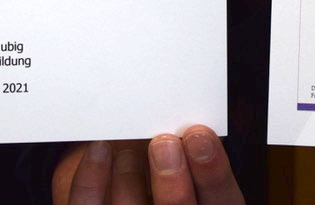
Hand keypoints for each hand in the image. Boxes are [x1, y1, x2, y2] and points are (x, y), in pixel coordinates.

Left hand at [52, 126, 243, 204]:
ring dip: (130, 171)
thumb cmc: (163, 174)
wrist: (127, 192)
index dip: (213, 172)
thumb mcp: (190, 166)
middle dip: (172, 177)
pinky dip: (92, 177)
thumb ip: (190, 151)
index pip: (222, 201)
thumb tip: (184, 118)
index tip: (200, 136)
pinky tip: (100, 150)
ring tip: (128, 145)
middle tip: (164, 142)